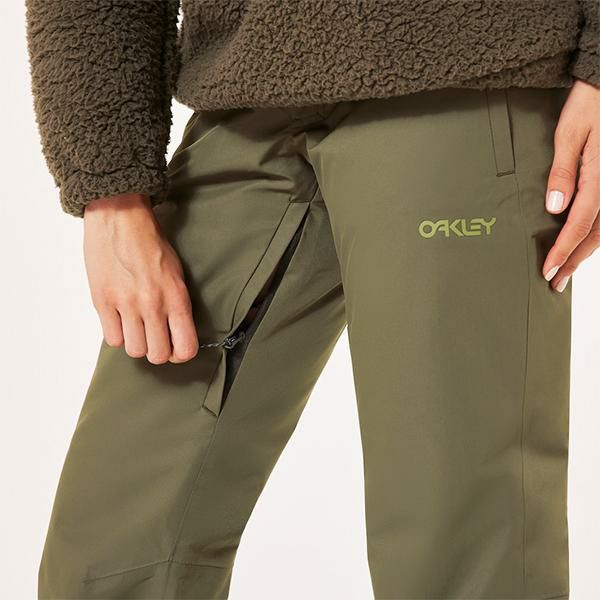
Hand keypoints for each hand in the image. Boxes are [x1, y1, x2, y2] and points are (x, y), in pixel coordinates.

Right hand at [83, 193, 198, 363]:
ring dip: (136, 342)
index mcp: (176, 297)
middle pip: (158, 355)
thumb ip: (177, 304)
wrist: (120, 217)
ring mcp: (126, 305)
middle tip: (155, 338)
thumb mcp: (177, 273)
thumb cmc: (150, 242)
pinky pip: (112, 339)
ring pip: (134, 350)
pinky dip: (117, 334)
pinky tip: (120, 320)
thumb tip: (176, 333)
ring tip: (136, 327)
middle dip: (158, 350)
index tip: (176, 348)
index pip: (185, 348)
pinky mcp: (103, 301)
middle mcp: (153, 305)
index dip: (181, 354)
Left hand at [543, 79, 599, 291]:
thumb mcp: (569, 132)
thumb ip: (562, 171)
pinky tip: (582, 244)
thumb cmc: (590, 103)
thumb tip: (555, 206)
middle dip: (574, 261)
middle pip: (595, 234)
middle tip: (555, 283)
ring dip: (585, 252)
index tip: (548, 270)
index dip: (563, 250)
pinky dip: (595, 235)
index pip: (579, 224)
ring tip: (567, 271)